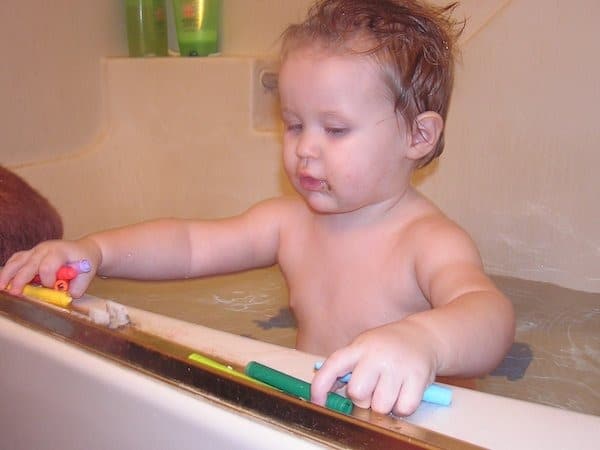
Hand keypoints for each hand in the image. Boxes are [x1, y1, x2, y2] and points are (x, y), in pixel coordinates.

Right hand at [0, 238, 100, 297]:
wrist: (84, 250)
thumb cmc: (85, 262)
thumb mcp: (87, 275)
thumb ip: (77, 287)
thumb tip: (64, 297)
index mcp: (60, 252)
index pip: (48, 266)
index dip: (47, 280)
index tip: (52, 288)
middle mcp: (45, 249)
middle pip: (28, 264)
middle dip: (20, 279)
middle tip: (15, 293)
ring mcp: (36, 250)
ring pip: (17, 260)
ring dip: (7, 274)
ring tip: (1, 288)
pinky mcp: (30, 254)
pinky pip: (15, 260)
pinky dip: (8, 270)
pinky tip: (3, 282)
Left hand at [310, 320, 438, 415]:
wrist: (423, 335)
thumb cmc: (387, 346)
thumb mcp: (363, 348)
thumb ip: (345, 368)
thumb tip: (325, 392)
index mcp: (359, 347)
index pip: (332, 366)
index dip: (320, 387)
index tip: (317, 402)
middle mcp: (376, 355)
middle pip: (357, 393)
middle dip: (363, 398)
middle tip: (373, 388)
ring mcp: (397, 366)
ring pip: (380, 406)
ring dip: (385, 405)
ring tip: (390, 388)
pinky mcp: (417, 377)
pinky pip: (403, 409)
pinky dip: (403, 407)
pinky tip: (404, 391)